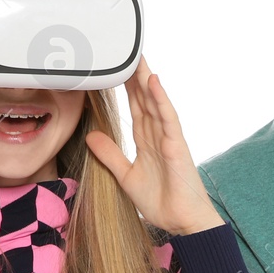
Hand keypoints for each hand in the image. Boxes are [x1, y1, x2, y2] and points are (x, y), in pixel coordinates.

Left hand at [85, 55, 224, 234]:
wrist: (182, 222)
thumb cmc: (162, 201)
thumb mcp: (125, 176)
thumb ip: (110, 155)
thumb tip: (91, 136)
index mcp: (146, 140)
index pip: (135, 107)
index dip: (125, 87)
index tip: (115, 67)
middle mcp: (158, 134)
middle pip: (145, 98)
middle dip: (135, 75)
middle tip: (126, 50)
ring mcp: (169, 137)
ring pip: (155, 102)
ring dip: (146, 79)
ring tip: (138, 57)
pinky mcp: (177, 145)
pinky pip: (168, 117)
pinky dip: (161, 99)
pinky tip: (153, 82)